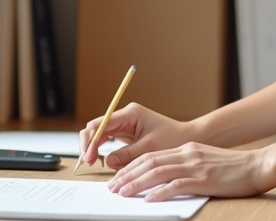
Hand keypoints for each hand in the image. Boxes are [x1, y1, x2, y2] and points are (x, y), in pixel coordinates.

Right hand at [78, 102, 193, 168]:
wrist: (187, 137)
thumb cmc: (172, 138)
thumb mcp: (149, 148)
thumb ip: (126, 154)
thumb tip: (106, 161)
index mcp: (130, 113)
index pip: (101, 123)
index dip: (91, 139)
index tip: (88, 156)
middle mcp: (125, 116)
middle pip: (98, 127)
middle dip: (90, 144)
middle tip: (88, 162)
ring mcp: (125, 123)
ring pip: (102, 134)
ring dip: (96, 148)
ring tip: (94, 163)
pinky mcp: (127, 132)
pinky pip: (109, 140)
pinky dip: (104, 150)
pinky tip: (104, 160)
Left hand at [107, 142, 269, 200]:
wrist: (257, 165)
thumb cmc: (232, 168)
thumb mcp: (205, 160)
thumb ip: (186, 166)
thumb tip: (163, 180)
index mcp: (186, 149)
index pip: (152, 156)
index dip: (132, 167)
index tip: (118, 178)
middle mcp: (187, 154)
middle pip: (150, 162)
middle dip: (128, 175)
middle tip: (113, 187)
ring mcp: (195, 166)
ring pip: (158, 172)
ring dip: (137, 183)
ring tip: (123, 193)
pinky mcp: (203, 179)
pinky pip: (176, 185)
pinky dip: (160, 192)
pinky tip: (149, 199)